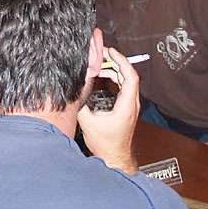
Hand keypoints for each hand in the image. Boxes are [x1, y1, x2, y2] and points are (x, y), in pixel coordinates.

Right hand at [77, 46, 139, 172]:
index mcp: (127, 105)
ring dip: (115, 69)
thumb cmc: (105, 144)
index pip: (130, 76)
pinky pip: (124, 86)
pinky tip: (104, 75)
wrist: (114, 158)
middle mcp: (132, 103)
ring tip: (101, 61)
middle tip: (102, 52)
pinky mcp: (127, 107)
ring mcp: (131, 105)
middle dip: (116, 61)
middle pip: (129, 75)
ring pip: (126, 80)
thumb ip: (81, 102)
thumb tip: (75, 86)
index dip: (121, 60)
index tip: (110, 51)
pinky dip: (115, 77)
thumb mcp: (88, 121)